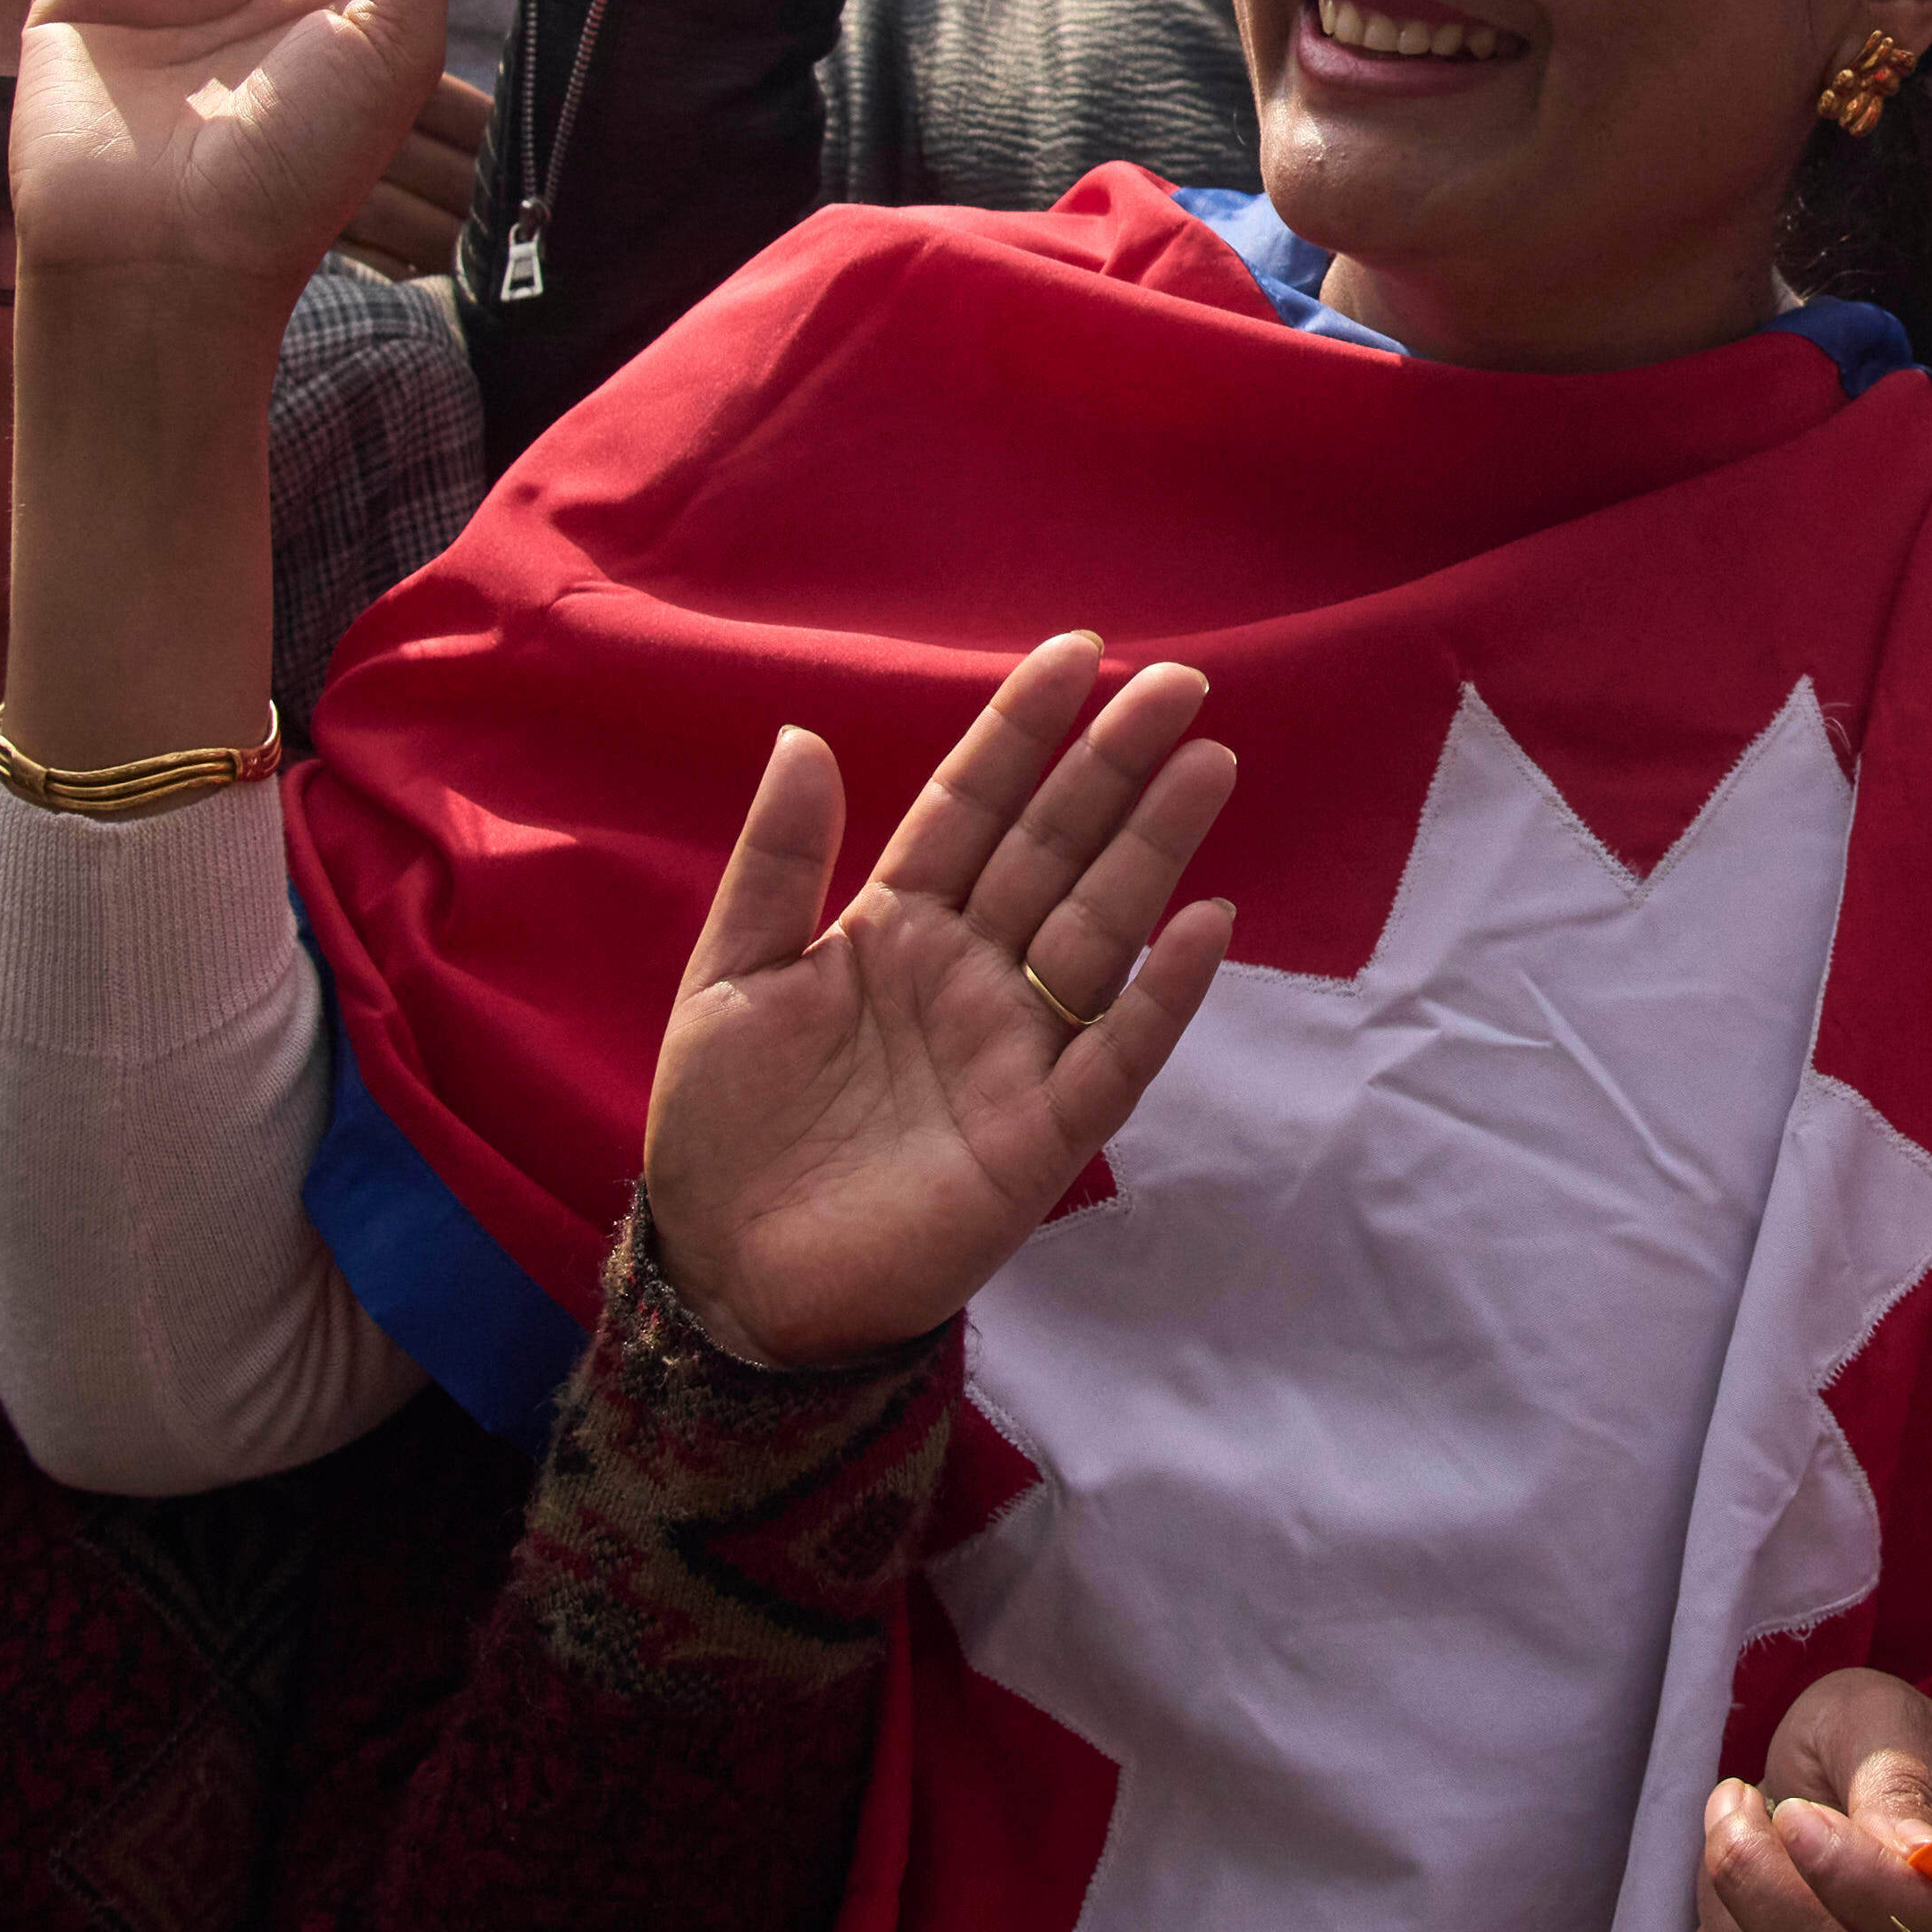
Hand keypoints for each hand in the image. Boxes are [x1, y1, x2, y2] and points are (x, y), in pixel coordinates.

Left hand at [640, 632, 1241, 1363]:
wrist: (731, 1281)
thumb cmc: (724, 1133)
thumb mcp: (728, 980)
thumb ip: (775, 866)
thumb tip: (803, 734)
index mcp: (893, 927)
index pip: (971, 808)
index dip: (1021, 732)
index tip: (1077, 650)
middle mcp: (968, 973)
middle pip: (1052, 851)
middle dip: (1111, 767)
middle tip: (1180, 683)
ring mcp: (1012, 1050)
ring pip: (1096, 929)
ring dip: (1152, 849)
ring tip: (1207, 764)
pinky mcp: (1040, 1136)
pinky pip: (1114, 1054)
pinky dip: (1162, 996)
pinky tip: (1205, 925)